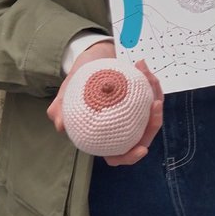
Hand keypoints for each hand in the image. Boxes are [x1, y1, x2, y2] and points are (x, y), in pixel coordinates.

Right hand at [48, 45, 163, 165]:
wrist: (89, 59)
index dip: (131, 156)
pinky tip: (141, 66)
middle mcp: (124, 127)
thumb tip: (60, 125)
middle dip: (154, 122)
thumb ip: (60, 109)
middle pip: (144, 134)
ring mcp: (136, 112)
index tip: (141, 149)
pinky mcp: (143, 96)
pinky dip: (150, 81)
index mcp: (106, 136)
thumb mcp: (66, 95)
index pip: (120, 154)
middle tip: (155, 104)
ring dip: (154, 94)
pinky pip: (151, 93)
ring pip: (152, 113)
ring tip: (149, 78)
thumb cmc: (78, 83)